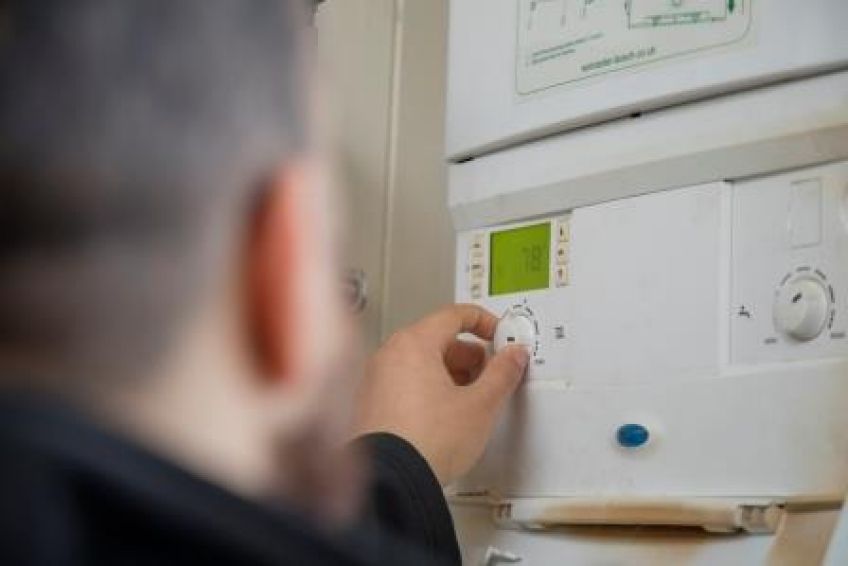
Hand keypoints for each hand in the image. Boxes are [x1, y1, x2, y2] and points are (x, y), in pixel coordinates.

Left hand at [354, 304, 528, 485]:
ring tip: (469, 402)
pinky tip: (444, 417)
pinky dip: (428, 390)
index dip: (484, 322)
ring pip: (421, 362)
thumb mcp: (480, 405)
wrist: (391, 481)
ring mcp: (375, 379)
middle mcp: (389, 355)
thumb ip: (502, 373)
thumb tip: (513, 356)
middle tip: (490, 376)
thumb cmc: (426, 442)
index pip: (454, 315)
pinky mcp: (371, 404)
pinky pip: (405, 383)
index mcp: (414, 344)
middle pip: (437, 339)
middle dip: (469, 356)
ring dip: (450, 374)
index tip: (499, 336)